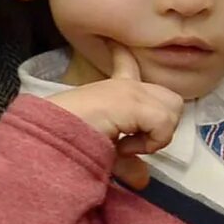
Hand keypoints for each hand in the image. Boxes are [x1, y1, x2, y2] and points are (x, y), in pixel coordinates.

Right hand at [47, 44, 181, 187]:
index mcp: (112, 90)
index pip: (126, 63)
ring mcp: (130, 90)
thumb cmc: (69, 144)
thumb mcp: (105, 154)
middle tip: (134, 141)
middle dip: (163, 125)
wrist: (50, 140)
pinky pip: (163, 123)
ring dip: (157, 134)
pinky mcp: (132, 101)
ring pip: (174, 110)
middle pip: (171, 99)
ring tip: (128, 143)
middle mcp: (124, 85)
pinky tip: (125, 146)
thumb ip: (128, 164)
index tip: (113, 43)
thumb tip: (144, 180)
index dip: (124, 55)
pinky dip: (151, 142)